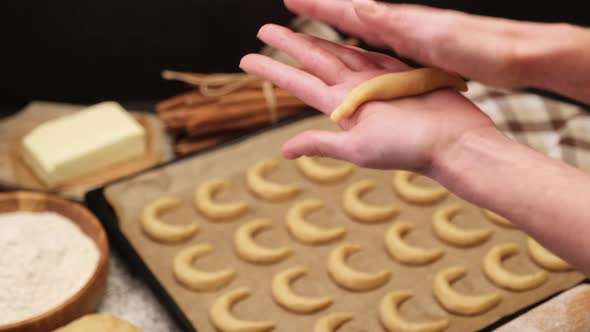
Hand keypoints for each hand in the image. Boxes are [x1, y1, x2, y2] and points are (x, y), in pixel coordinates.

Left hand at [240, 24, 494, 172]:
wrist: (453, 141)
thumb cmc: (408, 148)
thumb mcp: (358, 148)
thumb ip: (321, 144)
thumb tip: (284, 151)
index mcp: (341, 107)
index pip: (298, 82)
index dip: (272, 70)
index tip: (246, 59)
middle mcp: (355, 91)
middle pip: (314, 59)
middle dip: (289, 44)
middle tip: (264, 29)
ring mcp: (377, 79)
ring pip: (340, 51)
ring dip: (317, 39)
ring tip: (296, 25)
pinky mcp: (401, 71)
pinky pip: (372, 51)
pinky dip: (357, 40)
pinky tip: (344, 32)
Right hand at [284, 0, 589, 102]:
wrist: (514, 54)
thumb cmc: (478, 46)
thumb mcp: (431, 34)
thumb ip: (392, 21)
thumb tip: (357, 7)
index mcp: (398, 21)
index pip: (349, 10)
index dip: (319, 6)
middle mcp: (401, 24)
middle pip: (353, 15)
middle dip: (323, 12)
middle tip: (296, 6)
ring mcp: (412, 36)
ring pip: (366, 28)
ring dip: (341, 24)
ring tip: (321, 22)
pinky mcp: (423, 50)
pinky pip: (384, 44)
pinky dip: (366, 41)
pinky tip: (366, 47)